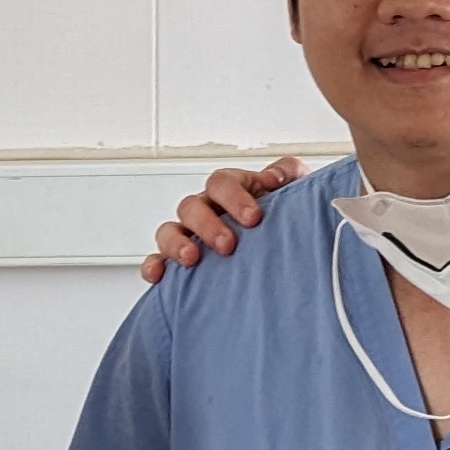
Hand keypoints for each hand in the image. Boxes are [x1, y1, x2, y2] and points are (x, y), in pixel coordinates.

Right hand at [142, 159, 300, 283]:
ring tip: (192, 259)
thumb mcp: (295, 189)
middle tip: (228, 245)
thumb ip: (288, 172)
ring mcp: (189, 235)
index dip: (234, 197)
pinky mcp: (179, 261)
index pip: (221, 183)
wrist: (289, 247)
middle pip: (191, 206)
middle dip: (207, 225)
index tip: (254, 218)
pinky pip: (157, 260)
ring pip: (168, 231)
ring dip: (177, 243)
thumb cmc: (287, 217)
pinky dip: (154, 266)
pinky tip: (159, 276)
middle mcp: (206, 210)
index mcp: (230, 190)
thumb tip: (272, 177)